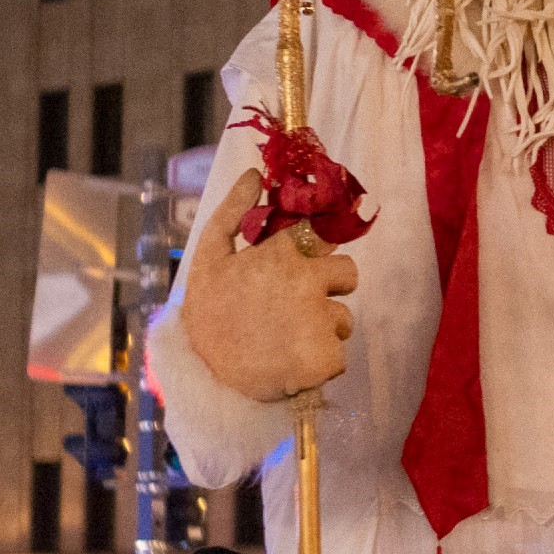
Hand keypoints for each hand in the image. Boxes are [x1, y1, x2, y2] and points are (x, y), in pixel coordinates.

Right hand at [177, 170, 359, 402]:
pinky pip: (338, 353)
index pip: (324, 236)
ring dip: (322, 328)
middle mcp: (307, 281)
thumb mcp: (209, 258)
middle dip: (327, 289)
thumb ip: (232, 212)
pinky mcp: (328, 357)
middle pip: (348, 274)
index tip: (301, 265)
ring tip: (283, 341)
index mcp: (283, 253)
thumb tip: (255, 172)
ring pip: (343, 317)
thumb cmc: (207, 316)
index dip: (316, 252)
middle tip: (292, 310)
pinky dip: (320, 361)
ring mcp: (320, 319)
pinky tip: (290, 363)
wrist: (204, 381)